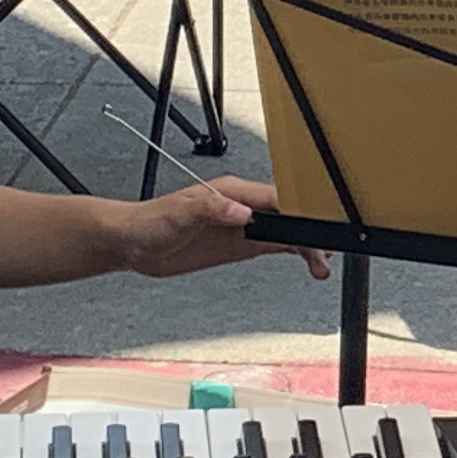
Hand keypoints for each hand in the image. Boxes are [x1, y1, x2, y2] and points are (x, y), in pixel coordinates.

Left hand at [114, 178, 328, 281]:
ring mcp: (243, 225)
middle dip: (310, 233)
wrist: (132, 244)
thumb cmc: (150, 221)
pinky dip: (294, 252)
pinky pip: (274, 245)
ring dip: (306, 247)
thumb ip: (212, 209)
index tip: (316, 227)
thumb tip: (242, 212)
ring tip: (321, 265)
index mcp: (233, 192)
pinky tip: (308, 260)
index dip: (299, 213)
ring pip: (286, 233)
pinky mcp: (239, 243)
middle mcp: (242, 206)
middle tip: (324, 254)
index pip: (276, 200)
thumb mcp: (180, 213)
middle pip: (288, 217)